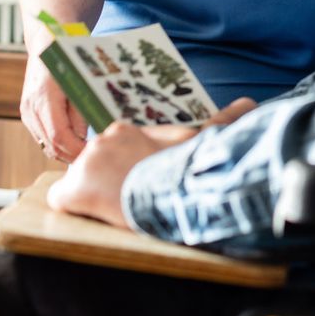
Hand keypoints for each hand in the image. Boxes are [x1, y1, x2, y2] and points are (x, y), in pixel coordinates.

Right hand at [21, 51, 87, 162]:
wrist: (44, 45)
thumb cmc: (67, 60)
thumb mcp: (81, 82)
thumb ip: (82, 111)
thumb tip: (86, 138)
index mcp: (45, 97)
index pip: (59, 136)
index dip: (76, 149)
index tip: (93, 151)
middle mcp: (31, 107)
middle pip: (51, 145)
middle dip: (72, 155)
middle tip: (93, 154)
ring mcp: (27, 112)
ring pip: (45, 145)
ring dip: (64, 152)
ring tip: (84, 150)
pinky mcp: (27, 113)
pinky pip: (41, 137)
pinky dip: (56, 144)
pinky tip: (72, 141)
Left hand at [43, 99, 259, 228]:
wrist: (168, 190)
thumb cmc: (186, 166)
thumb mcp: (201, 140)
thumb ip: (222, 119)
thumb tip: (251, 101)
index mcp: (126, 129)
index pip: (118, 148)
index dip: (128, 166)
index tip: (140, 179)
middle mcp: (101, 141)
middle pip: (97, 164)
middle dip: (108, 179)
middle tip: (130, 195)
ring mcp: (84, 164)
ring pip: (82, 181)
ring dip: (95, 194)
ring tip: (117, 207)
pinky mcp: (71, 189)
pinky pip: (63, 200)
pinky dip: (74, 208)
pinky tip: (92, 214)